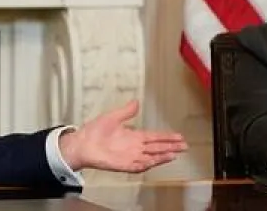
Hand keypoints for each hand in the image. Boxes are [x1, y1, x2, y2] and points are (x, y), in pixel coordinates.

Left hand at [58, 99, 188, 173]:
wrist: (82, 143)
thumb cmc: (95, 131)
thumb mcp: (112, 117)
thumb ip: (126, 112)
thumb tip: (136, 101)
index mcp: (133, 136)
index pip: (154, 136)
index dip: (167, 136)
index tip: (179, 136)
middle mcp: (135, 147)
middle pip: (157, 147)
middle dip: (171, 147)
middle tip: (185, 146)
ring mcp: (131, 156)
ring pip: (151, 157)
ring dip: (163, 156)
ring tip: (175, 153)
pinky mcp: (125, 164)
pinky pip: (140, 165)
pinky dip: (149, 163)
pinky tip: (157, 160)